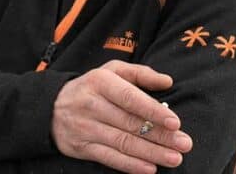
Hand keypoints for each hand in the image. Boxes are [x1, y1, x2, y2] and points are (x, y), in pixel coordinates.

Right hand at [51, 60, 192, 173]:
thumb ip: (140, 74)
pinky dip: (130, 165)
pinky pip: (109, 157)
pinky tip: (149, 168)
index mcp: (101, 82)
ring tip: (174, 158)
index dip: (152, 110)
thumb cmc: (91, 87)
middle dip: (160, 136)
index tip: (174, 121)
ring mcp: (85, 127)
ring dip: (151, 153)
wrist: (51, 107)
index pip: (130, 97)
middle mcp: (92, 104)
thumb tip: (167, 81)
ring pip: (122, 143)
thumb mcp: (111, 71)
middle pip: (130, 123)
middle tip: (184, 143)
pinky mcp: (81, 147)